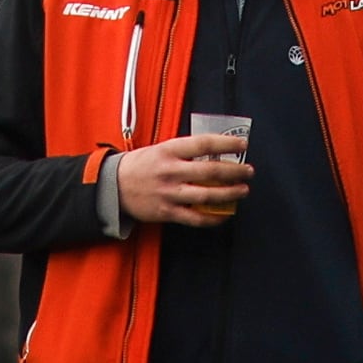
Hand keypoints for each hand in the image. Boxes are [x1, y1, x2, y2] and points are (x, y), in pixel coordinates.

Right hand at [115, 133, 250, 226]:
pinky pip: (196, 218)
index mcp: (169, 151)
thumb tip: (216, 152)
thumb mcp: (160, 149)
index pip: (204, 144)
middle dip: (235, 172)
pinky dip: (213, 218)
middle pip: (210, 171)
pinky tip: (225, 214)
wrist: (113, 187)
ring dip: (230, 194)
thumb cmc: (140, 165)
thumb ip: (185, 151)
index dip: (226, 144)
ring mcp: (169, 193)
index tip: (243, 144)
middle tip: (249, 171)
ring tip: (243, 190)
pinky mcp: (167, 212)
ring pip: (207, 196)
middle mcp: (170, 171)